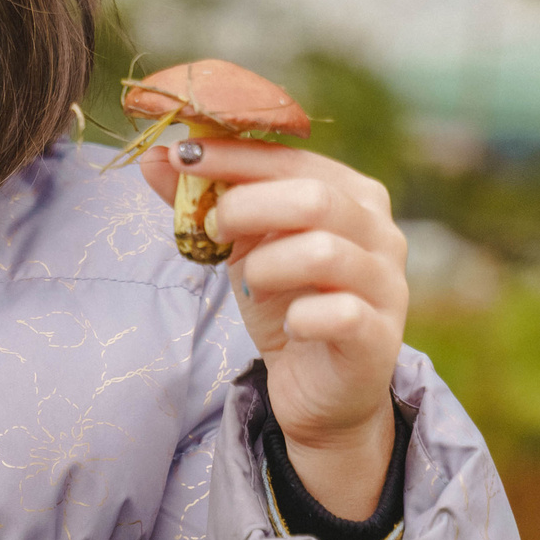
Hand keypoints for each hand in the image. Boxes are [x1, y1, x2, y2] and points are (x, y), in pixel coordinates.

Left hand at [142, 139, 405, 519]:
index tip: (181, 154)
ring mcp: (386, 284)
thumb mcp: (241, 244)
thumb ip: (204, 200)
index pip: (293, 158)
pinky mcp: (378, 337)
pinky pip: (337, 313)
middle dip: (245, 208)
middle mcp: (380, 232)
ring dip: (265, 266)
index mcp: (352, 196)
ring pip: (323, 252)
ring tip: (252, 283)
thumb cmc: (284, 298)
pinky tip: (286, 324)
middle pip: (313, 197)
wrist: (318, 384)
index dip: (234, 154)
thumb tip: (154, 157)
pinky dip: (297, 317)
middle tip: (213, 231)